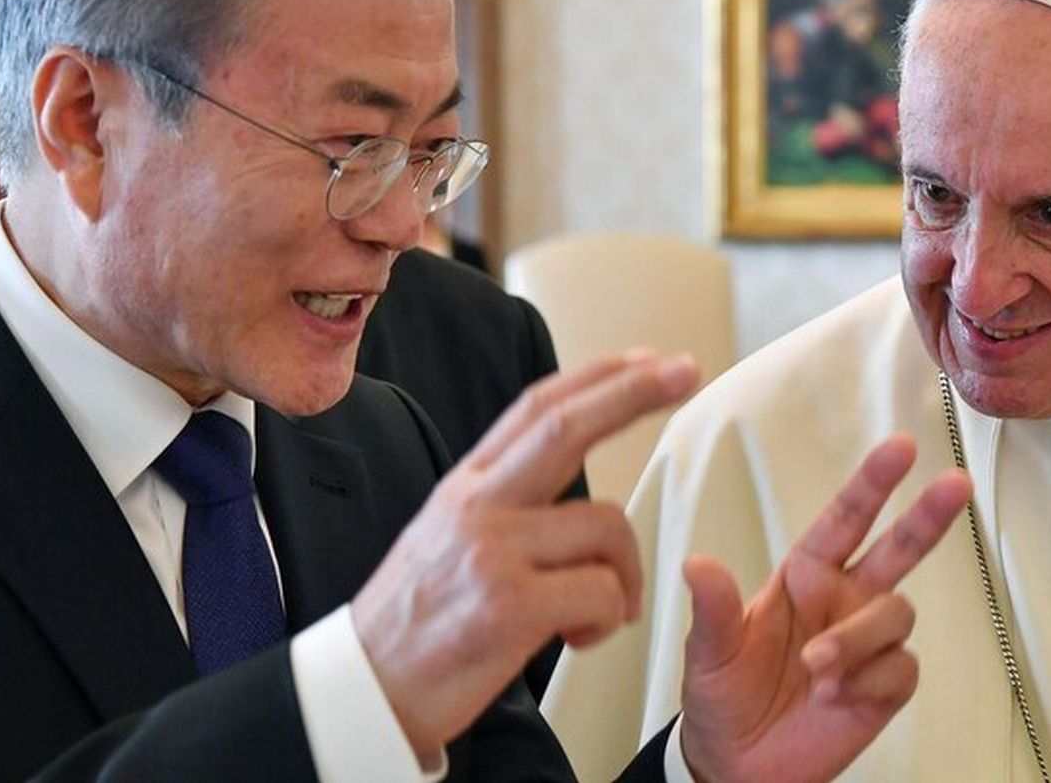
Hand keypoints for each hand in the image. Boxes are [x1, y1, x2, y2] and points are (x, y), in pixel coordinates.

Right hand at [351, 351, 698, 761]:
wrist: (365, 692)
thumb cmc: (417, 622)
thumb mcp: (447, 536)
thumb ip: (502, 500)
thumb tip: (564, 469)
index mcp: (466, 487)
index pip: (536, 410)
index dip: (596, 377)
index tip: (645, 359)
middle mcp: (477, 507)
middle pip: (567, 427)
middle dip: (634, 392)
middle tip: (685, 369)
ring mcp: (492, 554)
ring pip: (607, 528)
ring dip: (625, 576)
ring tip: (596, 615)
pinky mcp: (509, 607)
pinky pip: (601, 594)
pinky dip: (607, 620)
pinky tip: (576, 638)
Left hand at [677, 434, 971, 782]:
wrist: (737, 764)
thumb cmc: (723, 695)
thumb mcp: (708, 650)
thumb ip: (714, 607)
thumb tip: (698, 565)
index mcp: (805, 575)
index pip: (845, 519)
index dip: (872, 483)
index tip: (901, 448)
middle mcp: (843, 599)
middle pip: (899, 548)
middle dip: (928, 515)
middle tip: (956, 485)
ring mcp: (867, 641)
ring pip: (896, 614)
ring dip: (858, 639)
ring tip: (818, 670)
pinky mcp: (884, 685)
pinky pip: (900, 668)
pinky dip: (868, 681)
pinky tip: (836, 698)